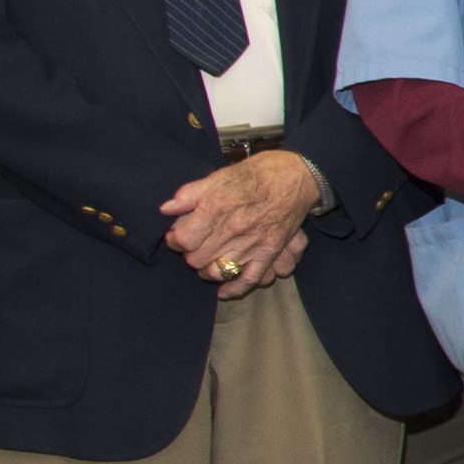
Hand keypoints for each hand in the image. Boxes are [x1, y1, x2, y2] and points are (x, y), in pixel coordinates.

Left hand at [161, 148, 319, 293]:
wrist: (297, 175)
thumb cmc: (257, 172)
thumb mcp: (219, 176)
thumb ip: (189, 194)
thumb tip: (166, 209)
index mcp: (217, 208)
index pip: (183, 239)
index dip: (174, 240)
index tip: (176, 236)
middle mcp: (232, 229)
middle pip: (197, 259)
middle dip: (190, 254)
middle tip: (193, 246)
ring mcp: (252, 243)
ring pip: (218, 271)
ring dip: (207, 270)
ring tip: (206, 261)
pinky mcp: (269, 252)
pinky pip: (249, 279)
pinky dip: (235, 288)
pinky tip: (223, 291)